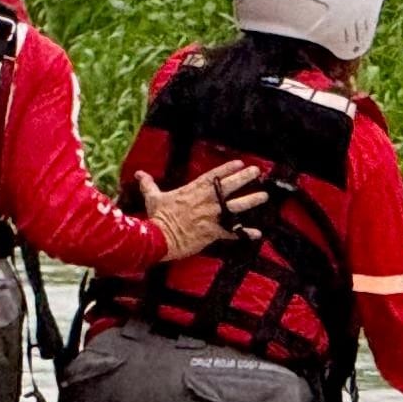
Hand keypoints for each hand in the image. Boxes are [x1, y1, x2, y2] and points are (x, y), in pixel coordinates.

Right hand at [136, 161, 271, 260]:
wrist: (159, 238)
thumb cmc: (157, 218)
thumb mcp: (153, 198)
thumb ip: (149, 184)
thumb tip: (139, 173)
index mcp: (192, 191)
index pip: (213, 176)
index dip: (227, 169)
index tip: (239, 163)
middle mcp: (205, 201)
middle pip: (228, 187)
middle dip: (244, 178)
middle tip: (256, 172)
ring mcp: (210, 216)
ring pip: (235, 206)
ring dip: (250, 201)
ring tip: (263, 196)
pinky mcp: (212, 232)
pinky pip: (232, 232)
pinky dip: (244, 233)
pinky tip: (256, 233)